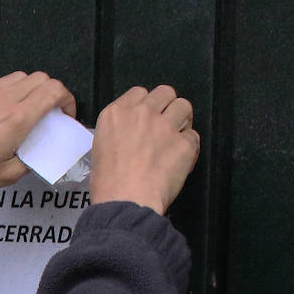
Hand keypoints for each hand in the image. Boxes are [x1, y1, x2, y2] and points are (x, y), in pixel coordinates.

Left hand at [0, 71, 76, 210]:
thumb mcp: (5, 176)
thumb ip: (30, 160)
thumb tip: (37, 153)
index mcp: (16, 119)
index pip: (54, 90)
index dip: (67, 100)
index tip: (64, 116)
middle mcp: (1, 99)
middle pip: (39, 78)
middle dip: (50, 94)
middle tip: (46, 114)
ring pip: (16, 78)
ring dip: (26, 91)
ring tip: (21, 113)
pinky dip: (2, 93)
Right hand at [89, 85, 199, 213]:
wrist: (126, 202)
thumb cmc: (109, 184)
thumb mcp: (99, 149)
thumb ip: (118, 131)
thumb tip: (131, 133)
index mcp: (116, 115)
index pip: (139, 92)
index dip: (145, 104)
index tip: (146, 115)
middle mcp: (141, 114)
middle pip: (165, 93)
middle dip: (166, 106)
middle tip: (164, 123)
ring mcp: (165, 127)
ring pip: (184, 106)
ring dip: (182, 119)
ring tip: (175, 136)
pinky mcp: (185, 143)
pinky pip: (193, 136)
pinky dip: (189, 146)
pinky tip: (178, 158)